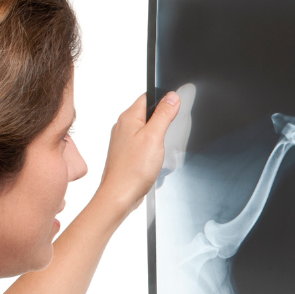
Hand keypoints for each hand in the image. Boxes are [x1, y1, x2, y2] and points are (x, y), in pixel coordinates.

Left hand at [96, 91, 179, 216]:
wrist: (119, 196)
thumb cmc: (132, 170)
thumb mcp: (154, 137)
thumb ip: (163, 115)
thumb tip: (171, 97)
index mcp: (128, 118)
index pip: (148, 97)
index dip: (163, 99)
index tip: (175, 107)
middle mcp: (123, 127)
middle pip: (147, 113)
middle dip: (162, 120)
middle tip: (169, 131)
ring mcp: (124, 141)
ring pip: (145, 129)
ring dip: (157, 136)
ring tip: (160, 148)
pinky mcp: (126, 153)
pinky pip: (142, 143)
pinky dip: (151, 148)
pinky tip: (154, 158)